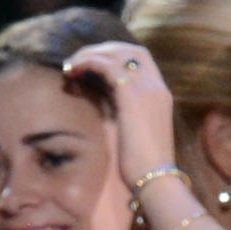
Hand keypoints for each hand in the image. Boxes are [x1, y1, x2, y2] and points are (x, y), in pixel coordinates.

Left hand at [62, 42, 175, 185]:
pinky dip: (86, 63)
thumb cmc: (144, 165)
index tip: (94, 65)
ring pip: (116, 53)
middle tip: (78, 61)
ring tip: (69, 67)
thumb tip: (102, 101)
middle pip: (129, 50)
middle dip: (101, 50)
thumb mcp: (135, 132)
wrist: (155, 179)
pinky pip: (106, 65)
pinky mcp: (131, 94)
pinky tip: (71, 73)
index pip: (141, 60)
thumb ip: (124, 111)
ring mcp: (147, 88)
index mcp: (161, 95)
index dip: (116, 55)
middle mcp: (157, 86)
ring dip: (89, 55)